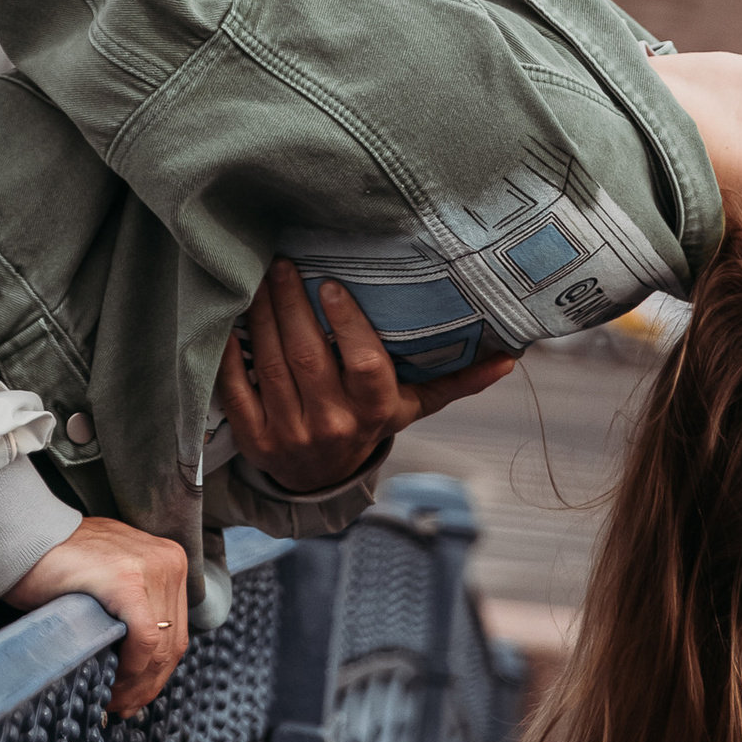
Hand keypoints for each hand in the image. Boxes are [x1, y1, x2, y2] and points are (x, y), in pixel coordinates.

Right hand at [5, 516, 189, 717]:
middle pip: (172, 641)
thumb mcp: (110, 579)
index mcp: (170, 560)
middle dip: (148, 684)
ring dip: (137, 684)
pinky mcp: (128, 581)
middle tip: (124, 707)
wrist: (22, 539)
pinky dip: (130, 669)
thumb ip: (133, 610)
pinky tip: (111, 683)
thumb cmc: (58, 562)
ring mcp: (152, 568)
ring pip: (161, 647)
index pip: (175, 630)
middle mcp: (169, 561)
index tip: (135, 697)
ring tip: (114, 702)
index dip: (157, 672)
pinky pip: (143, 640)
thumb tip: (142, 667)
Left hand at [215, 261, 515, 499]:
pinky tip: (232, 316)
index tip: (329, 283)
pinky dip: (230, 349)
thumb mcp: (412, 404)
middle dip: (291, 302)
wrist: (321, 479)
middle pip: (308, 355)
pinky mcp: (253, 436)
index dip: (346, 323)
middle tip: (283, 263)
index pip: (364, 364)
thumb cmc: (370, 422)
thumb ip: (457, 379)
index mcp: (374, 411)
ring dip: (261, 315)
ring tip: (260, 278)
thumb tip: (511, 358)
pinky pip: (234, 386)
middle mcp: (333, 425)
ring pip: (270, 363)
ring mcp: (289, 433)